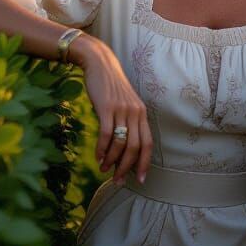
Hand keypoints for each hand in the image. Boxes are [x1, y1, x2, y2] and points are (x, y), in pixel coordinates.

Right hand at [79, 37, 152, 185]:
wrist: (100, 64)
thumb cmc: (110, 88)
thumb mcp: (124, 104)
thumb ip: (127, 123)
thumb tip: (122, 150)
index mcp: (142, 113)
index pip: (148, 144)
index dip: (144, 163)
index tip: (139, 179)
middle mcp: (135, 112)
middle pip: (135, 148)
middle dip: (126, 168)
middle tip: (117, 181)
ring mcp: (121, 110)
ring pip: (120, 144)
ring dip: (111, 161)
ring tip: (104, 169)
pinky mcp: (107, 107)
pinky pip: (106, 135)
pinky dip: (102, 150)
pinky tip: (98, 157)